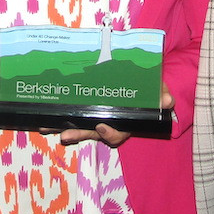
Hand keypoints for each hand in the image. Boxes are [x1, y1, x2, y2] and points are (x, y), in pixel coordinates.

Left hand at [55, 81, 173, 146]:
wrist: (140, 78)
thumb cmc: (149, 87)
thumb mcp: (159, 89)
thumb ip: (162, 94)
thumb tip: (167, 100)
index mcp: (126, 122)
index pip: (118, 134)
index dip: (110, 134)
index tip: (102, 127)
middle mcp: (109, 124)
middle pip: (94, 134)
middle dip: (80, 134)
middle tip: (66, 134)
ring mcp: (96, 118)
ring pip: (80, 127)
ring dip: (64, 128)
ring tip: (47, 127)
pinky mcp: (87, 110)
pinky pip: (74, 116)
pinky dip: (61, 118)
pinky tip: (46, 118)